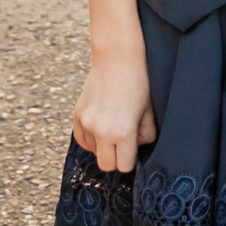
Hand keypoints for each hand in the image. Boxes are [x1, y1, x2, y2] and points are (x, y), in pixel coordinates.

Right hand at [72, 52, 156, 172]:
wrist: (117, 59)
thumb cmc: (138, 84)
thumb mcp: (149, 112)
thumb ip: (145, 136)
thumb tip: (135, 147)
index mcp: (123, 132)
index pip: (124, 166)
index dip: (130, 159)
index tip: (133, 148)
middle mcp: (101, 131)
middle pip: (106, 165)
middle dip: (116, 158)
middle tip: (123, 142)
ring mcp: (86, 123)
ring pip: (93, 152)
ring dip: (103, 146)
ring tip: (112, 125)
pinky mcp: (77, 116)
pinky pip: (82, 140)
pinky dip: (91, 138)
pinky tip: (101, 125)